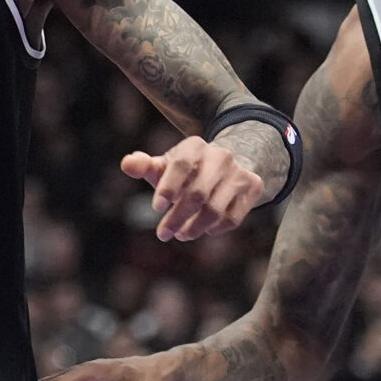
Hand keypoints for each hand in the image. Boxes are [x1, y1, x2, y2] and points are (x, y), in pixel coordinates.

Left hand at [122, 136, 263, 242]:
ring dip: (195, 228)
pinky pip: (232, 218)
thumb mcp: (164, 167)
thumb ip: (145, 166)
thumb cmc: (185, 171)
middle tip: (163, 234)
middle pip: (198, 193)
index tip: (157, 208)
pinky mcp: (253, 187)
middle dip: (177, 217)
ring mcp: (239, 172)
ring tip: (181, 235)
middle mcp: (220, 156)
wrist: (226, 167)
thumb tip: (127, 164)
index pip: (181, 165)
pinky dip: (215, 229)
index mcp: (194, 146)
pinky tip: (204, 230)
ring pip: (215, 210)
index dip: (168, 187)